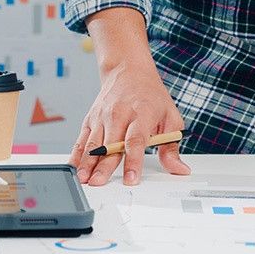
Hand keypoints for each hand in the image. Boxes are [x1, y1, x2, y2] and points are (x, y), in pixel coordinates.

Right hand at [69, 7, 190, 186]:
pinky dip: (77, 154)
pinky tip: (74, 167)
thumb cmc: (151, 96)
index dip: (133, 162)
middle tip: (99, 183)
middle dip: (104, 166)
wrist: (128, 71)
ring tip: (84, 179)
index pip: (135, 141)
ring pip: (93, 143)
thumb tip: (180, 169)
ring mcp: (102, 117)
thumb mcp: (170, 118)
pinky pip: (82, 139)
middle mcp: (119, 115)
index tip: (131, 179)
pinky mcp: (91, 119)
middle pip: (111, 145)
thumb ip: (172, 148)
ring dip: (87, 163)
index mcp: (141, 114)